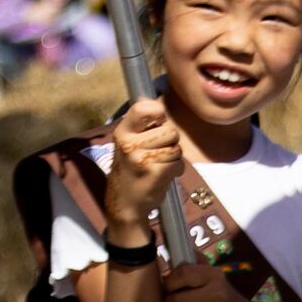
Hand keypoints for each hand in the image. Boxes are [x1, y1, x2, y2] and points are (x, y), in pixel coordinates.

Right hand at [104, 100, 182, 232]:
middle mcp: (130, 143)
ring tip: (158, 165)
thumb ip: (140, 124)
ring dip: (174, 157)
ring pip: (177, 147)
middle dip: (170, 142)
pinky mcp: (156, 172)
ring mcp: (142, 158)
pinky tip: (162, 176)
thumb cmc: (130, 169)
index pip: (143, 108)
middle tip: (156, 154)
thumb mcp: (127, 143)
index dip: (157, 111)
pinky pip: (179, 162)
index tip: (157, 120)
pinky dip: (176, 170)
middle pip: (170, 130)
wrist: (124, 203)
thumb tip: (149, 98)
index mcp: (122, 132)